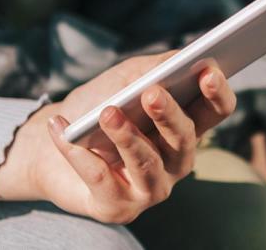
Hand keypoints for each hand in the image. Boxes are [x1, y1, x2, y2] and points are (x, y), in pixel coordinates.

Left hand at [0, 52, 236, 223]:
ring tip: (107, 113)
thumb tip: (180, 58)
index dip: (217, 93)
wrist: (49, 147)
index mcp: (185, 127)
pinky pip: (101, 179)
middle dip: (169, 115)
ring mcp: (150, 188)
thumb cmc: (98, 107)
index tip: (208, 70)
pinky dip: (78, 154)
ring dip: (126, 136)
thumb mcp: (126, 79)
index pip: (215, 111)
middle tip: (152, 93)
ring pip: (147, 163)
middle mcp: (175, 162)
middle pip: (184, 138)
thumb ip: (154, 68)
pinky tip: (62, 130)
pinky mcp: (118, 208)